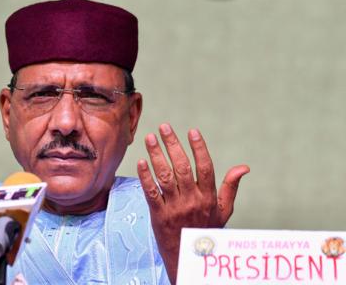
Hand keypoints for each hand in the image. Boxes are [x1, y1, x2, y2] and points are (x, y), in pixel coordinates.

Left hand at [137, 124, 248, 282]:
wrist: (190, 259)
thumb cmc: (207, 230)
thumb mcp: (224, 211)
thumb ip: (231, 187)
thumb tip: (244, 167)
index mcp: (209, 197)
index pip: (205, 167)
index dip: (199, 148)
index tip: (192, 131)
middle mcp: (192, 200)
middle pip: (182, 167)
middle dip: (173, 145)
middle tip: (164, 127)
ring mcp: (175, 208)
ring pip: (165, 177)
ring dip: (156, 155)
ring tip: (150, 138)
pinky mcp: (159, 215)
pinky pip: (151, 193)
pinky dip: (145, 178)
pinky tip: (141, 162)